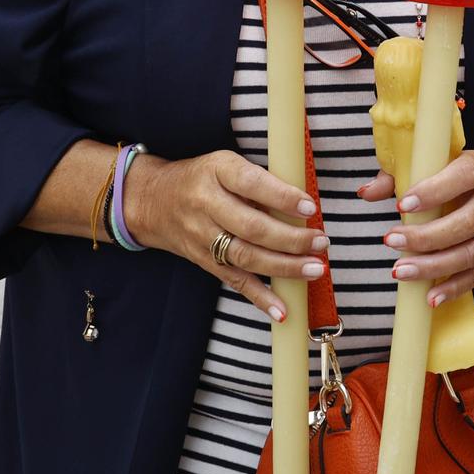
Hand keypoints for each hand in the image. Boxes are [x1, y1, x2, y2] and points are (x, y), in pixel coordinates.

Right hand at [128, 150, 327, 324]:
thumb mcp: (226, 164)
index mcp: (218, 171)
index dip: (282, 197)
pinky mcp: (203, 262)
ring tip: (315, 269)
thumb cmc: (202, 177)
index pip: (252, 184)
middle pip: (251, 227)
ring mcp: (203, 237)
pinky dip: (260, 297)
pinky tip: (283, 309)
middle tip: (321, 243)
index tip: (311, 206)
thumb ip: (259, 182)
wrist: (152, 201)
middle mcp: (207, 205)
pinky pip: (234, 281)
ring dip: (284, 267)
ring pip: (246, 257)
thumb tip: (303, 206)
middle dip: (291, 239)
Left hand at [356, 150, 473, 304]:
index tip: (403, 204)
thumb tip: (366, 192)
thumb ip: (402, 174)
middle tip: (391, 241)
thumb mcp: (443, 162)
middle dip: (426, 237)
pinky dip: (453, 289)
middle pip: (464, 223)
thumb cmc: (470, 175)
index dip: (434, 191)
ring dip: (433, 266)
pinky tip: (429, 297)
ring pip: (469, 253)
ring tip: (400, 271)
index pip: (462, 177)